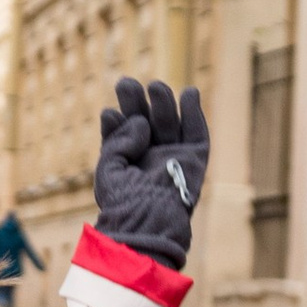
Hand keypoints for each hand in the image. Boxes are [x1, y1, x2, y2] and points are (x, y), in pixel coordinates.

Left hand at [92, 77, 209, 268]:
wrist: (147, 222)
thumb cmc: (122, 202)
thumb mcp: (109, 168)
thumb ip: (119, 139)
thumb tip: (140, 120)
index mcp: (128, 164)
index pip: (123, 135)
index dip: (116, 122)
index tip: (109, 113)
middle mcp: (151, 160)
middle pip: (146, 123)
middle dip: (137, 103)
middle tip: (125, 84)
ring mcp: (173, 160)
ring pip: (169, 124)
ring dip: (163, 103)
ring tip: (154, 86)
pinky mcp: (195, 162)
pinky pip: (197, 134)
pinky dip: (195, 113)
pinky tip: (189, 93)